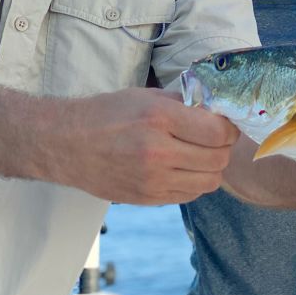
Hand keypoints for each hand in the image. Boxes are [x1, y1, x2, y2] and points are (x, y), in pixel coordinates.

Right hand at [53, 89, 238, 204]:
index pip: (218, 131)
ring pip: (209, 181)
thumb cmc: (106, 114)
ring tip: (199, 154)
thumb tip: (216, 110)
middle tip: (214, 138)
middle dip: (223, 147)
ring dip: (212, 167)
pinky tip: (183, 168)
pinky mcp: (147, 198)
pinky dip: (195, 183)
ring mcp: (152, 179)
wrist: (66, 144)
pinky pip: (190, 195)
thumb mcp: (146, 96)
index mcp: (159, 118)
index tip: (225, 123)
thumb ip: (183, 103)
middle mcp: (158, 151)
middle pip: (218, 159)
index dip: (229, 127)